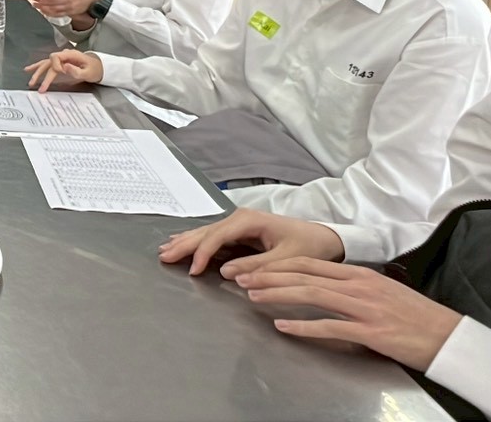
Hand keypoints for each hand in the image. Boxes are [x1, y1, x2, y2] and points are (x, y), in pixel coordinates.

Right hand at [24, 49, 102, 89]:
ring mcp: (61, 59)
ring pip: (45, 63)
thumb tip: (64, 67)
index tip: (61, 72)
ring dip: (37, 72)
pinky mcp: (60, 64)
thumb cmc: (95, 69)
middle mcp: (63, 55)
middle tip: (35, 84)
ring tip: (30, 81)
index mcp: (70, 54)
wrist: (99, 67)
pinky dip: (38, 67)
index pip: (55, 57)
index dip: (55, 65)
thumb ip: (76, 71)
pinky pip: (47, 64)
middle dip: (41, 73)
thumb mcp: (89, 72)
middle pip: (48, 62)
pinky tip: (29, 70)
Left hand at [33, 0, 104, 17]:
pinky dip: (50, 13)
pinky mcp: (70, 12)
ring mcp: (69, 7)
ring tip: (36, 5)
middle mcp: (69, 0)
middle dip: (41, 0)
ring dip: (43, 7)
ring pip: (54, 9)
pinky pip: (58, 14)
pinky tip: (44, 12)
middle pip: (52, 1)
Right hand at [158, 208, 344, 276]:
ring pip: (206, 233)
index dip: (203, 253)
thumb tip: (225, 273)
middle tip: (163, 256)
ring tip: (165, 250)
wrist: (327, 239)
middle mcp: (241, 218)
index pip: (217, 236)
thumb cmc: (310, 247)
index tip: (192, 271)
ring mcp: (239, 223)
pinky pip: (213, 237)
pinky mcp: (241, 232)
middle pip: (206, 232)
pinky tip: (183, 243)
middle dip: (184, 244)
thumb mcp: (286, 260)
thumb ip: (256, 266)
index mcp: (249, 220)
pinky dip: (197, 242)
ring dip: (186, 242)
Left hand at [235, 258, 462, 372]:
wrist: (449, 336)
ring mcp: (364, 307)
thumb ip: (354, 287)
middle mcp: (359, 286)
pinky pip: (329, 326)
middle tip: (242, 278)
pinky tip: (283, 326)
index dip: (279, 265)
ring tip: (254, 295)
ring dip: (278, 294)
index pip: (311, 263)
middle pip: (305, 274)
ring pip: (312, 294)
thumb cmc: (416, 317)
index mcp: (360, 275)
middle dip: (269, 275)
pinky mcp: (370, 331)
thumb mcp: (382, 292)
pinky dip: (303, 325)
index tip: (255, 267)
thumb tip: (327, 287)